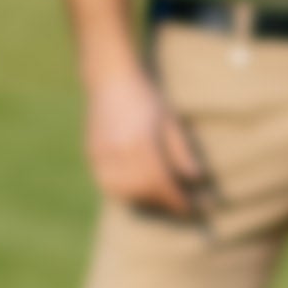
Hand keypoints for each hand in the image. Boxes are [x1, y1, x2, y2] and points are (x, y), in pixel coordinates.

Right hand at [86, 68, 206, 212]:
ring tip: (159, 199)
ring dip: (143, 201)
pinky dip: (123, 192)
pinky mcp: (92, 154)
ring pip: (123, 192)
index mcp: (142, 144)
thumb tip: (195, 180)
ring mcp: (102, 155)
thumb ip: (181, 153)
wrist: (111, 79)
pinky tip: (136, 190)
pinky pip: (107, 184)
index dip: (177, 200)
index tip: (192, 208)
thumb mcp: (170, 122)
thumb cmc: (146, 98)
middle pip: (143, 191)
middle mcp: (119, 153)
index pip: (162, 184)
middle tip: (178, 206)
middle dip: (162, 203)